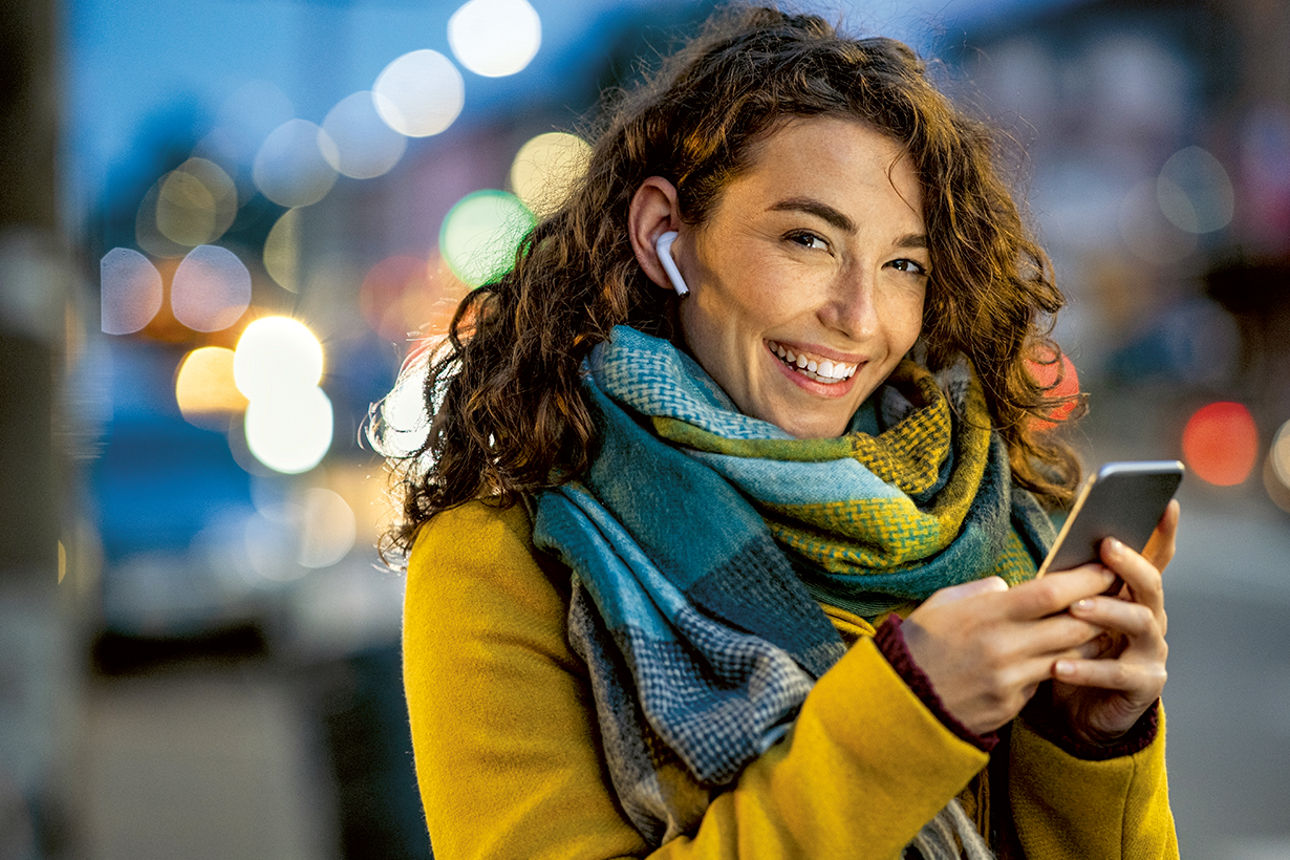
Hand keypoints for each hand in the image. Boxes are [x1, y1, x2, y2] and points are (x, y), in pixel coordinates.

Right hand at [903, 565, 1119, 735]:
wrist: (899, 701)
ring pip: (1070, 656)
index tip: (1106, 569)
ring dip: (1090, 640)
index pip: (1051, 593)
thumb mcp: (941, 604)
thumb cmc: (917, 645)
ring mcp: (1010, 680)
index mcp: (986, 615)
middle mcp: (1004, 647)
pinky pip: (1046, 681)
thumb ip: (981, 591)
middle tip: (1118, 595)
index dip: (1086, 580)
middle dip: (1102, 609)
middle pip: (1074, 624)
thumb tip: (1009, 587)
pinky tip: (1066, 657)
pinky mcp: (1011, 705)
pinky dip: (1059, 666)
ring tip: (1103, 626)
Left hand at [1047, 500, 1178, 743]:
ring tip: (1076, 608)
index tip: (1166, 504)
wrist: (1077, 711)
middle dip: (1131, 563)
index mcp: (1133, 595)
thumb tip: (1063, 545)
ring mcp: (1151, 652)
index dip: (1163, 532)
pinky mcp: (1143, 685)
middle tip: (1106, 546)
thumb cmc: (1071, 649)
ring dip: (1107, 612)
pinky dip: (1087, 669)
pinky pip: (1117, 674)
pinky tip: (1059, 666)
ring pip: (1138, 623)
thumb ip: (1071, 583)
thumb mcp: (1068, 612)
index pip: (1154, 558)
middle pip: (1150, 584)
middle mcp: (1150, 618)